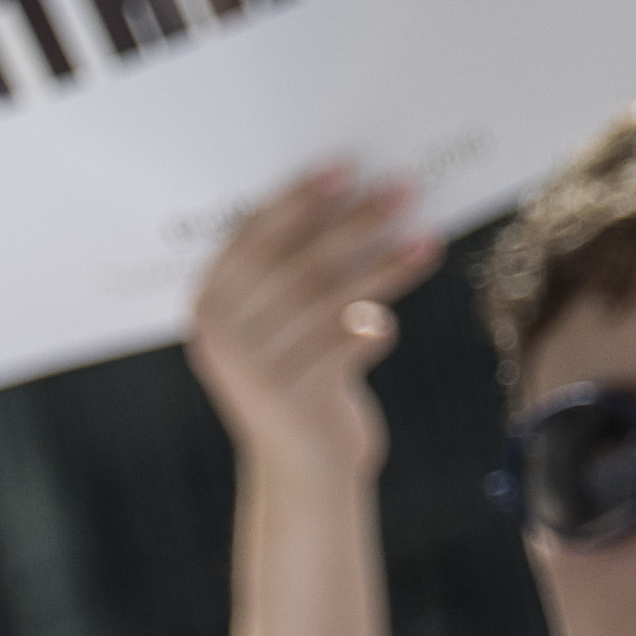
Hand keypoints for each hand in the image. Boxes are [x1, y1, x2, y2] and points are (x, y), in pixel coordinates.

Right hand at [189, 165, 438, 476]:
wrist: (305, 470)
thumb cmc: (305, 378)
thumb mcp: (285, 325)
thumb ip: (296, 272)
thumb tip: (358, 193)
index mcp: (208, 306)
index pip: (251, 236)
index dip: (297, 199)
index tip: (344, 166)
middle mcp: (220, 337)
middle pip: (294, 262)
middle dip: (353, 221)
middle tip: (404, 188)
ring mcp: (251, 371)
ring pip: (326, 300)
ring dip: (382, 266)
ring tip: (427, 240)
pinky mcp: (289, 401)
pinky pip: (343, 345)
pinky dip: (373, 327)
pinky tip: (391, 320)